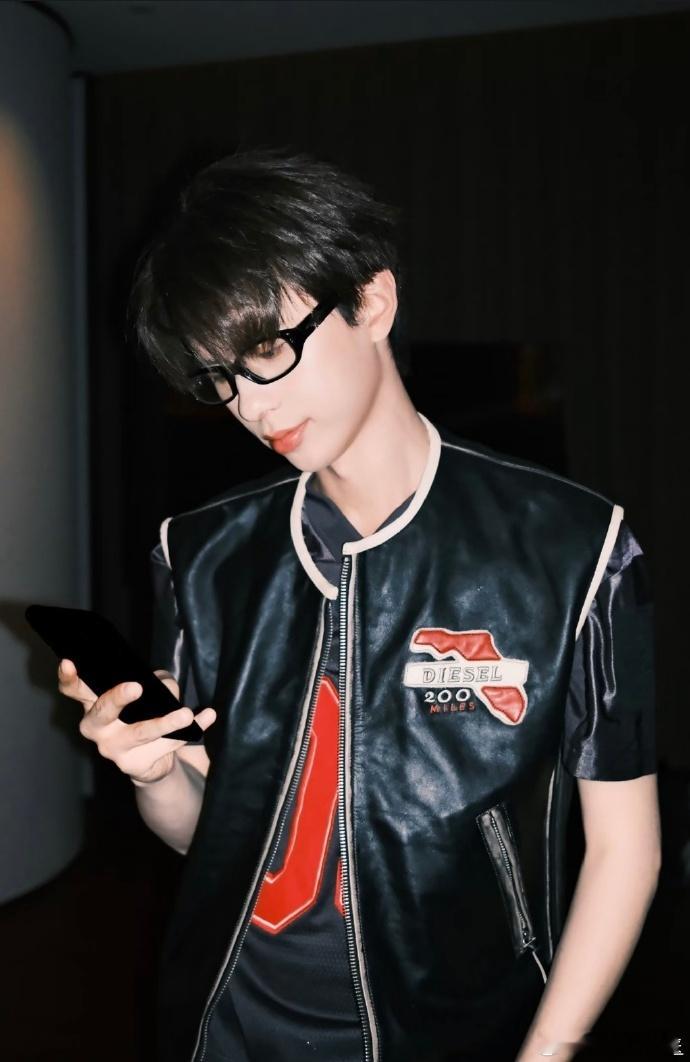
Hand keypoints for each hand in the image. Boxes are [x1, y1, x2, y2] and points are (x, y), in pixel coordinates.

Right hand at [58, 658, 216, 785]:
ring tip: (186, 713)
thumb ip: (157, 683)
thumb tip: (167, 688)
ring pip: (141, 733)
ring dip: (165, 722)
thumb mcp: (149, 693)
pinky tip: (208, 716)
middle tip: (136, 687)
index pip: (74, 690)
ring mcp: (114, 750)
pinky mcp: (136, 766)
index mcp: (93, 705)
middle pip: (102, 713)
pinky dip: (193, 730)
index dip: (69, 677)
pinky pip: (168, 746)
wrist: (152, 760)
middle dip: (118, 698)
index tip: (70, 662)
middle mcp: (97, 729)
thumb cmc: (144, 714)